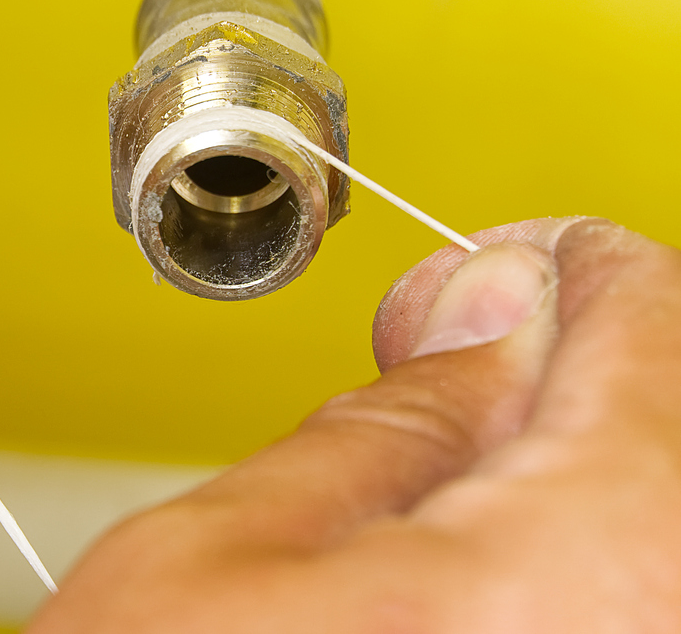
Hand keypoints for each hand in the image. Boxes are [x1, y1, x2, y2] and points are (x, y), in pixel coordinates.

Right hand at [28, 217, 680, 632]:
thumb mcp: (214, 560)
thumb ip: (377, 421)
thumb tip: (487, 306)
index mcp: (586, 579)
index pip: (644, 328)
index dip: (556, 266)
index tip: (502, 264)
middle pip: (668, 412)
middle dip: (550, 359)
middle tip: (447, 349)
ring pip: (656, 504)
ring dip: (561, 448)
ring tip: (448, 449)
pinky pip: (637, 585)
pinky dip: (574, 539)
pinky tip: (484, 543)